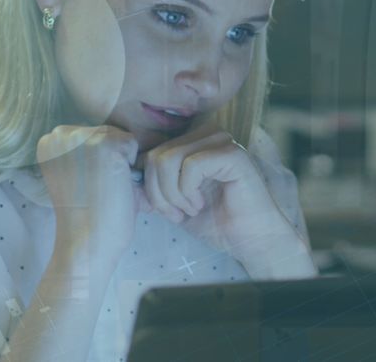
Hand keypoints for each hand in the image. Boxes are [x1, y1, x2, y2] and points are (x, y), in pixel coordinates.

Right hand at [37, 125, 152, 262]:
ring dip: (122, 162)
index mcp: (49, 142)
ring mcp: (82, 137)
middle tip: (100, 189)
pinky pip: (132, 144)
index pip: (90, 135)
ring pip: (119, 137)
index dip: (99, 160)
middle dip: (112, 158)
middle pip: (106, 132)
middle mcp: (60, 134)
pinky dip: (132, 167)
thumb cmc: (87, 215)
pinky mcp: (105, 144)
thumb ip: (90, 152)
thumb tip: (129, 139)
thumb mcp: (77, 174)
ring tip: (107, 187)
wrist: (87, 243)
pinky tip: (116, 186)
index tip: (88, 184)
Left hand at [137, 121, 300, 268]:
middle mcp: (206, 134)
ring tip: (190, 209)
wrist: (250, 240)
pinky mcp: (232, 153)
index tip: (165, 210)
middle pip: (156, 156)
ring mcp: (221, 141)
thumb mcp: (173, 204)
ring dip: (173, 194)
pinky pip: (190, 166)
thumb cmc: (216, 222)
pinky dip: (188, 192)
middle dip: (159, 193)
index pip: (151, 152)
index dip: (148, 185)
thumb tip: (124, 182)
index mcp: (193, 142)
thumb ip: (151, 189)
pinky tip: (200, 204)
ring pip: (169, 159)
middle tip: (177, 213)